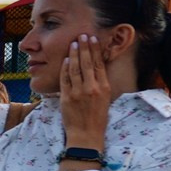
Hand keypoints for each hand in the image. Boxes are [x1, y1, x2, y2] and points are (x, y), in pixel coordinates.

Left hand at [59, 33, 114, 149]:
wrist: (86, 134)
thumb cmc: (96, 117)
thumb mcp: (104, 99)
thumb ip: (100, 84)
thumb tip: (96, 69)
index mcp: (104, 88)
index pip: (99, 64)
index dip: (96, 51)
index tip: (93, 40)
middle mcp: (92, 88)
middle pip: (88, 63)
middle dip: (84, 48)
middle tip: (82, 35)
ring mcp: (79, 92)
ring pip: (76, 69)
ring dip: (74, 54)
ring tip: (73, 43)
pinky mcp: (67, 98)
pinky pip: (65, 80)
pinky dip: (65, 68)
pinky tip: (66, 59)